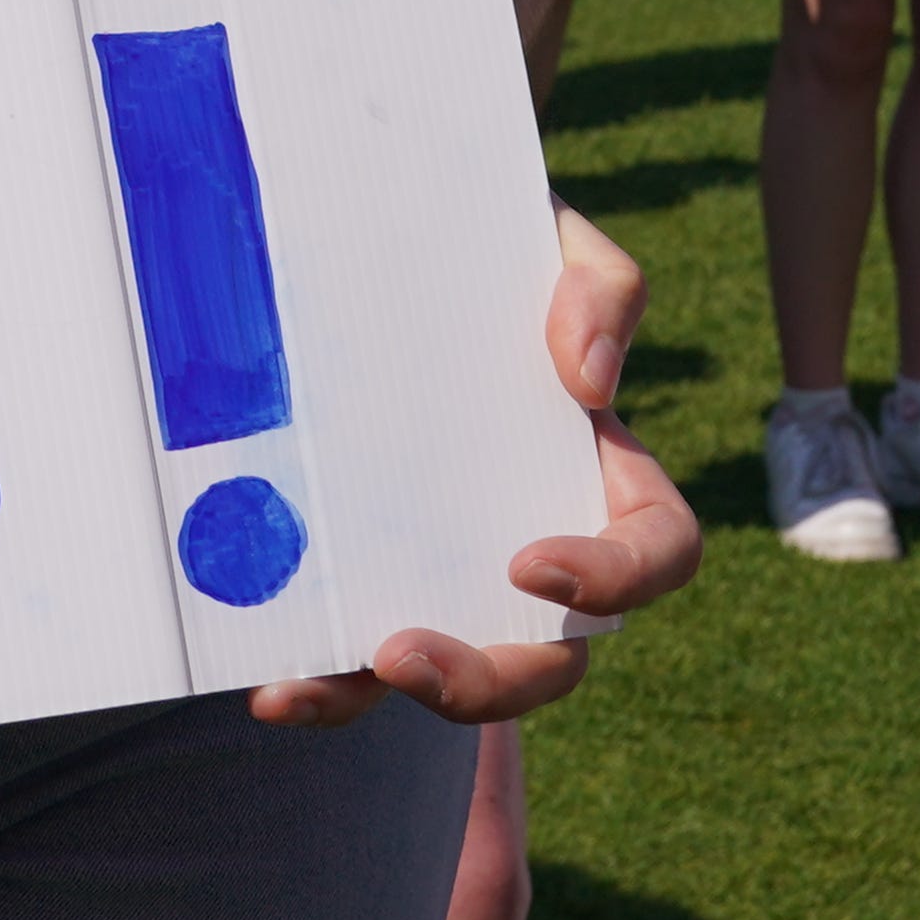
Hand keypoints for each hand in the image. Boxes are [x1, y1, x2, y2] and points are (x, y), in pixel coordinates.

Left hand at [248, 204, 704, 730]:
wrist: (357, 222)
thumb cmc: (476, 235)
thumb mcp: (546, 232)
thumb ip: (598, 284)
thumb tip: (589, 383)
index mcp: (596, 470)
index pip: (657, 551)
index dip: (612, 579)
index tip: (528, 563)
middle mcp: (529, 538)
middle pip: (551, 657)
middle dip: (486, 681)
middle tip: (400, 652)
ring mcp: (443, 566)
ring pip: (443, 675)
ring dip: (377, 697)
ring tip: (298, 685)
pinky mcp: (365, 574)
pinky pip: (351, 657)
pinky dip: (316, 682)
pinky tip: (262, 678)